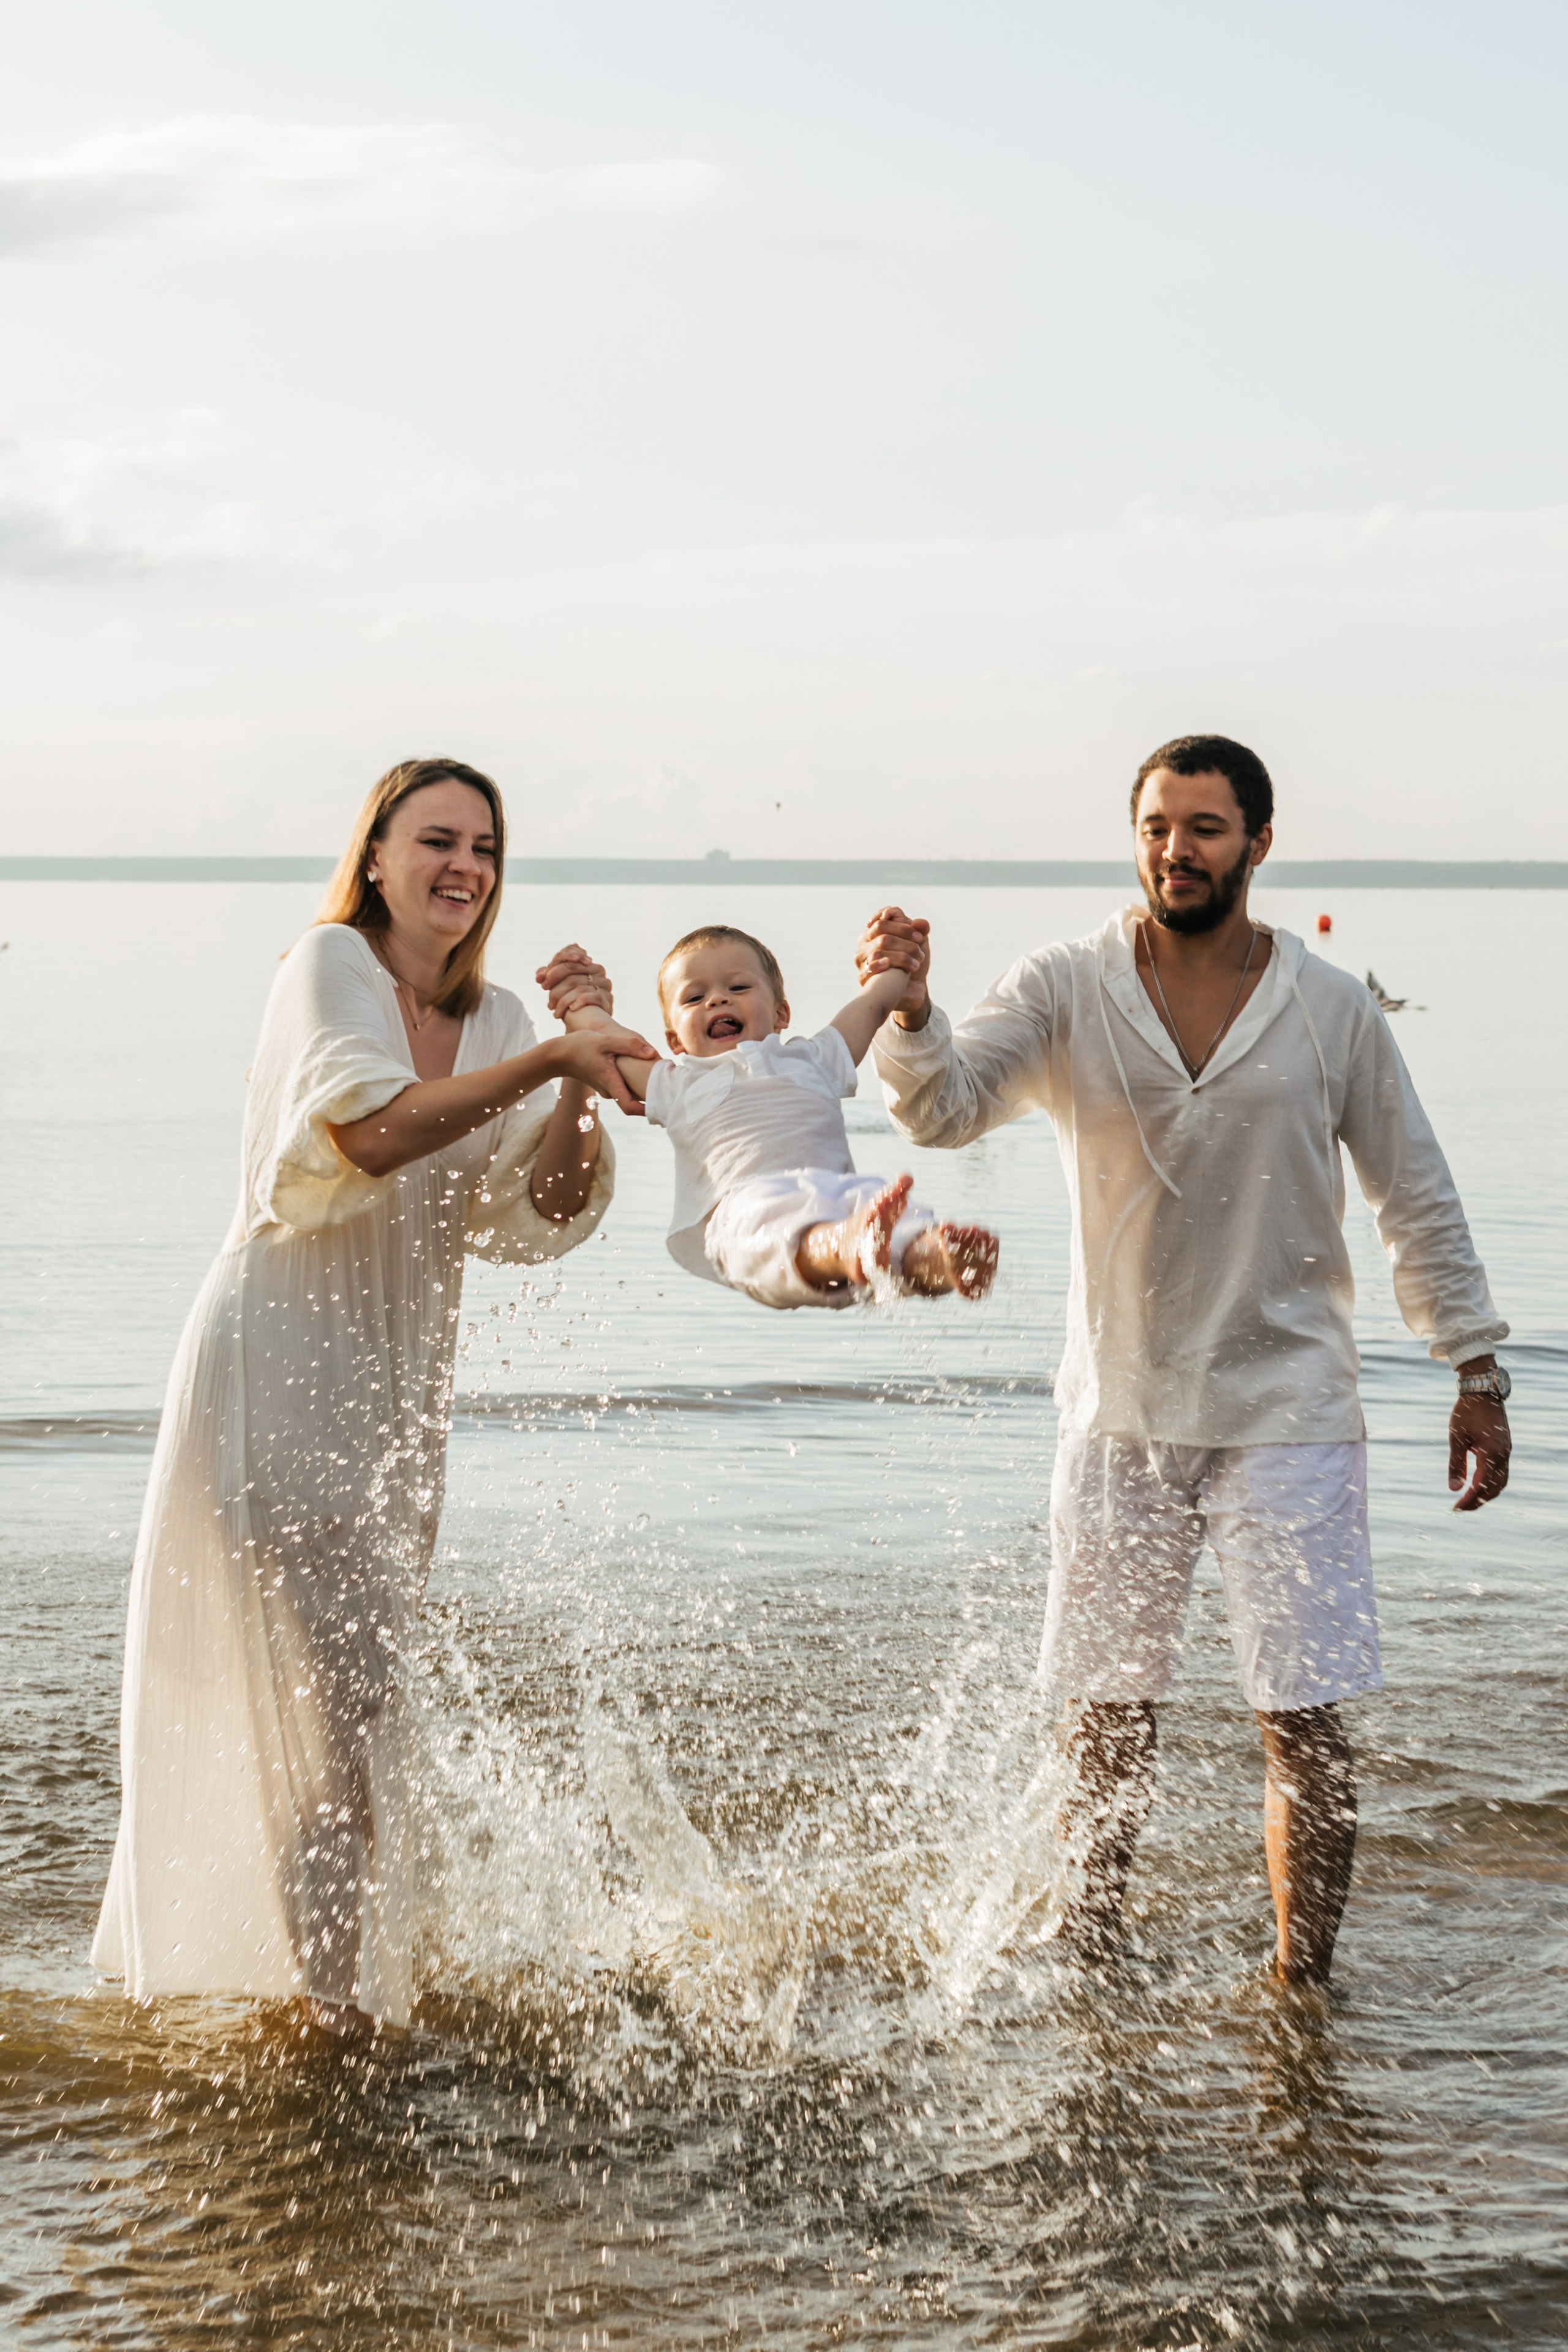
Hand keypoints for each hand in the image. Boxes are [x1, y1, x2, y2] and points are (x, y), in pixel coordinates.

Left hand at [536, 943, 612, 1021]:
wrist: (584, 1023)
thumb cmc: (569, 1001)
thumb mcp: (558, 985)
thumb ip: (547, 976)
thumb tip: (539, 976)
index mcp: (587, 963)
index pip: (569, 957)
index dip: (554, 968)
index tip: (542, 982)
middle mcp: (598, 970)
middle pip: (572, 968)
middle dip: (555, 980)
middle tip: (544, 990)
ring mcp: (604, 984)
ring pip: (578, 985)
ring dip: (562, 998)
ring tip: (553, 1009)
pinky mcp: (608, 999)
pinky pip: (590, 997)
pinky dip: (577, 1003)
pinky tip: (570, 1010)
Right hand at [549, 1025, 655, 1114]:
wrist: (558, 1055)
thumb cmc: (579, 1046)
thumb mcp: (605, 1041)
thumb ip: (629, 1046)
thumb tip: (652, 1053)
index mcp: (611, 1083)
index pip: (630, 1107)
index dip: (647, 1109)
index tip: (662, 1104)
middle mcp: (609, 1091)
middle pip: (633, 1102)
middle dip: (650, 1097)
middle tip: (668, 1088)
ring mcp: (606, 1088)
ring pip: (628, 1094)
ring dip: (642, 1089)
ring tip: (659, 1078)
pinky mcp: (604, 1083)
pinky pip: (623, 1087)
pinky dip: (633, 1083)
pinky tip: (644, 1071)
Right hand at [855, 905, 931, 1025]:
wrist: (912, 989)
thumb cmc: (912, 961)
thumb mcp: (920, 944)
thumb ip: (921, 930)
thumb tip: (918, 922)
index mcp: (876, 931)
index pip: (883, 917)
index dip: (901, 923)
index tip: (919, 936)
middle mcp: (865, 942)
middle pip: (881, 928)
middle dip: (904, 935)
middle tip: (920, 948)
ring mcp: (862, 959)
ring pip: (879, 947)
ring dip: (902, 954)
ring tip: (916, 964)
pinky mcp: (863, 976)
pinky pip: (870, 967)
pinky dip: (881, 964)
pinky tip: (889, 965)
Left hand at [1448, 1394, 1510, 1510]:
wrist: (1483, 1392)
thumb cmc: (1467, 1412)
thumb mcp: (1456, 1438)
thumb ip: (1456, 1464)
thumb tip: (1454, 1489)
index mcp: (1491, 1453)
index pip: (1481, 1486)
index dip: (1469, 1500)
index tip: (1455, 1507)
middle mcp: (1503, 1455)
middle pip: (1494, 1489)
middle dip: (1478, 1501)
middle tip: (1460, 1507)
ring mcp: (1507, 1452)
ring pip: (1501, 1482)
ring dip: (1486, 1494)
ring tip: (1468, 1500)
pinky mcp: (1505, 1448)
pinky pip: (1502, 1473)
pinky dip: (1491, 1483)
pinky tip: (1477, 1485)